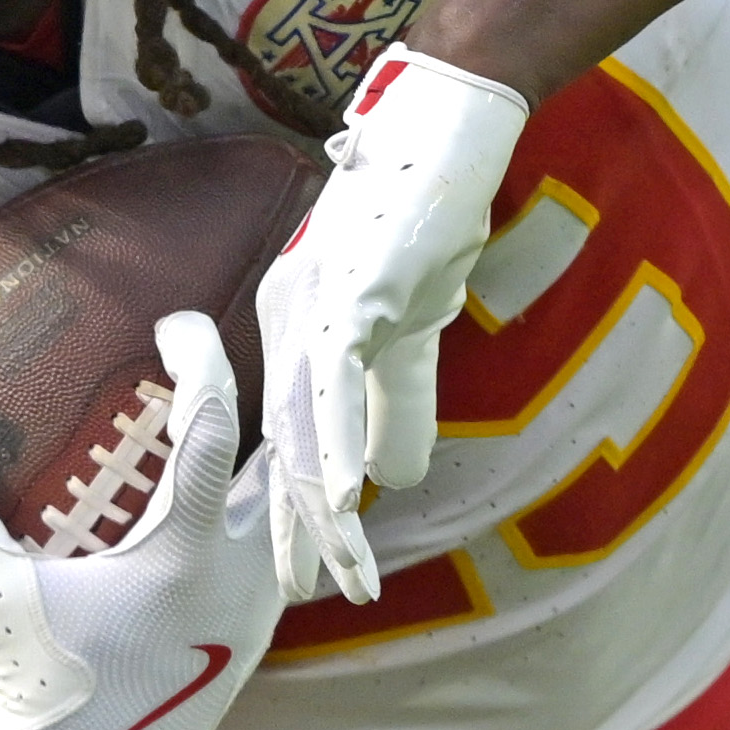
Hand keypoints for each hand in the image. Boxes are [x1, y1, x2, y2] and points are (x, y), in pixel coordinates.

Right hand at [0, 306, 273, 729]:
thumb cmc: (44, 680)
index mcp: (183, 554)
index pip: (212, 427)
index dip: (201, 361)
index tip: (177, 326)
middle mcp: (239, 572)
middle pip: (278, 453)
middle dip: (260, 398)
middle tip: (222, 361)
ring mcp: (259, 601)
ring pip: (287, 501)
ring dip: (265, 453)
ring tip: (230, 415)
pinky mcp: (260, 626)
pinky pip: (279, 541)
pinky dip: (262, 502)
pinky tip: (232, 485)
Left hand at [250, 43, 527, 607]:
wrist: (444, 132)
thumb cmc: (427, 220)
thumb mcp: (414, 328)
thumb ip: (398, 402)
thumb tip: (395, 481)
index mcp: (294, 335)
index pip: (290, 441)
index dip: (294, 510)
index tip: (304, 572)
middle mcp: (288, 325)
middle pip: (285, 447)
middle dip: (296, 529)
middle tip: (299, 598)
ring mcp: (314, 309)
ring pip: (307, 426)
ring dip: (320, 503)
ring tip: (329, 567)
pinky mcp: (350, 293)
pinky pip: (338, 381)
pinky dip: (340, 439)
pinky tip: (343, 493)